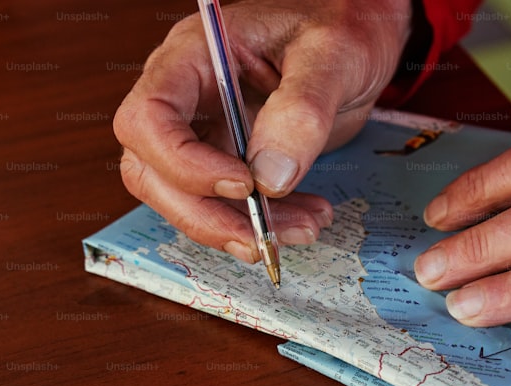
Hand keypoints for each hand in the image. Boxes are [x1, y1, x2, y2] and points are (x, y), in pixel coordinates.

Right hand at [113, 0, 411, 262]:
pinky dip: (262, 222)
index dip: (184, 163)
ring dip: (237, 227)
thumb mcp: (333, 54)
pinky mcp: (229, 159)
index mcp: (194, 56)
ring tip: (304, 227)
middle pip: (152, 171)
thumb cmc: (341, 23)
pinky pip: (224, 205)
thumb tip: (269, 176)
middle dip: (205, 215)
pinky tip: (304, 218)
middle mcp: (187, 96)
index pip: (149, 118)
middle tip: (262, 237)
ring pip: (185, 199)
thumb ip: (302, 109)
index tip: (244, 185)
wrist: (360, 33)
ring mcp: (205, 130)